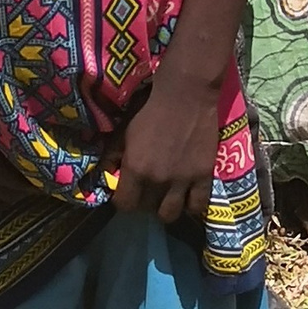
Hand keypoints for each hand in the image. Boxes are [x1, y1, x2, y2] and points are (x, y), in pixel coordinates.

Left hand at [112, 73, 222, 223]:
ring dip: (165, 208)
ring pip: (170, 215)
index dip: (124, 200)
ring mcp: (182, 181)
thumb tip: (103, 175)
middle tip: (147, 190)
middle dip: (144, 202)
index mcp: (136, 169)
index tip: (127, 192)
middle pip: (147, 210)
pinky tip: (188, 196)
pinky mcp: (204, 176)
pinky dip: (191, 206)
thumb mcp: (124, 130)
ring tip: (167, 196)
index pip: (124, 205)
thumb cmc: (150, 107)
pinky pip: (198, 207)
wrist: (186, 93)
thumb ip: (111, 155)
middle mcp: (158, 181)